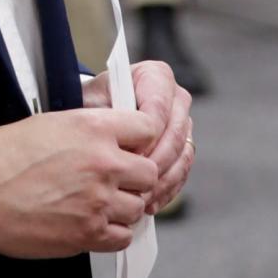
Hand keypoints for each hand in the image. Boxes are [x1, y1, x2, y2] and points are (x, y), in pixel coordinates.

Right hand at [0, 108, 159, 259]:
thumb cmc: (3, 155)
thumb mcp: (49, 124)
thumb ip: (88, 131)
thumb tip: (112, 141)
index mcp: (92, 127)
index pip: (148, 127)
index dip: (142, 138)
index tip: (132, 147)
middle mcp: (103, 162)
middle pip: (149, 172)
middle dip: (136, 177)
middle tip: (115, 180)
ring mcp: (98, 201)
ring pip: (138, 207)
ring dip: (123, 206)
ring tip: (97, 203)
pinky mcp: (88, 234)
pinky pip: (123, 236)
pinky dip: (113, 232)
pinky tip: (93, 223)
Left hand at [82, 61, 193, 214]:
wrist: (96, 115)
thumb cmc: (92, 106)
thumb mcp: (93, 103)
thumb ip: (106, 115)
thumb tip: (115, 139)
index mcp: (156, 76)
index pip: (158, 109)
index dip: (145, 136)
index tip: (127, 155)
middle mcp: (175, 97)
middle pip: (175, 134)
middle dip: (155, 163)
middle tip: (135, 184)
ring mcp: (183, 123)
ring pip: (182, 156)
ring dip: (162, 181)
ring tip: (141, 198)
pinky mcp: (184, 147)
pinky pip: (182, 171)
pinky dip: (167, 189)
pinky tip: (149, 202)